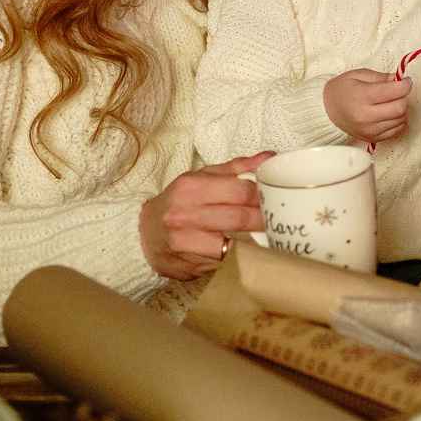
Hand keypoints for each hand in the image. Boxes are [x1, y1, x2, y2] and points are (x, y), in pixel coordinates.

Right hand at [137, 153, 270, 280]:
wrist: (143, 235)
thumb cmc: (178, 203)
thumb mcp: (201, 178)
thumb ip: (236, 168)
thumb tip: (269, 157)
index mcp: (191, 187)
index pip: (239, 189)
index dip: (262, 196)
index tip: (274, 200)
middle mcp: (185, 213)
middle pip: (239, 216)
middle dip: (263, 220)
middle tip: (277, 221)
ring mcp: (186, 241)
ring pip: (233, 244)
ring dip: (255, 243)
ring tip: (268, 238)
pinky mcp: (188, 264)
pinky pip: (224, 263)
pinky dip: (239, 259)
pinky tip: (249, 254)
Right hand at [323, 69, 410, 143]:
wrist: (327, 110)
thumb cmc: (342, 90)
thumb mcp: (359, 75)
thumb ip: (382, 77)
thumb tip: (400, 80)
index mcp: (361, 96)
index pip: (393, 92)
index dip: (405, 84)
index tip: (405, 80)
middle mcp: (365, 116)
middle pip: (399, 108)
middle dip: (403, 97)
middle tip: (397, 91)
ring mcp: (369, 130)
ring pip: (400, 119)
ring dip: (400, 109)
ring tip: (390, 102)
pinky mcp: (372, 138)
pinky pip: (395, 130)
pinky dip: (396, 120)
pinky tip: (388, 113)